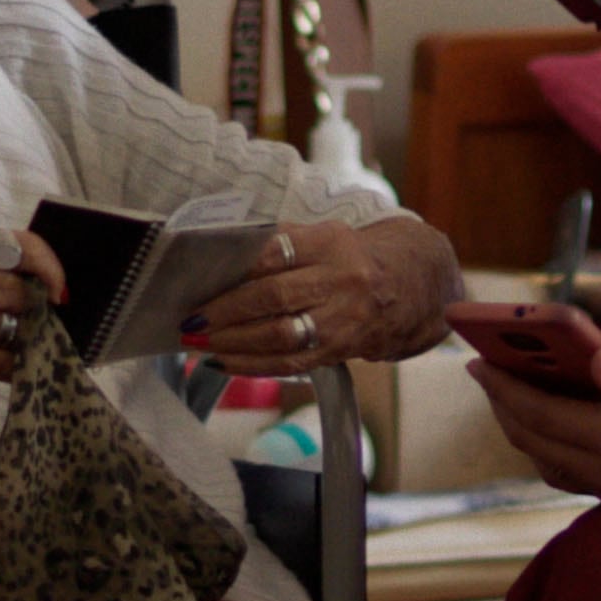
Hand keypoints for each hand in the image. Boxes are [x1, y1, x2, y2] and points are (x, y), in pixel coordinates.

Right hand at [0, 221, 66, 382]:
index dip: (50, 267)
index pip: (25, 246)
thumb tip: (19, 272)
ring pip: (18, 327)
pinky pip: (7, 360)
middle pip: (25, 292)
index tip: (58, 284)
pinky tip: (14, 366)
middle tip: (27, 318)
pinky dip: (16, 366)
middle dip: (29, 308)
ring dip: (17, 337)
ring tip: (1, 340)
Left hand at [186, 221, 418, 375]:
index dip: (235, 272)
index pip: (274, 253)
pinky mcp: (341, 349)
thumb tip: (222, 259)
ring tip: (200, 343)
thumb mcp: (324, 235)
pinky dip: (253, 364)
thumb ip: (281, 242)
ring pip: (281, 335)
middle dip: (226, 311)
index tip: (200, 282)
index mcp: (331, 242)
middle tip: (191, 319)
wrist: (409, 287)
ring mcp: (343, 319)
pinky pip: (292, 362)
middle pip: (274, 297)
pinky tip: (224, 361)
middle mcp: (341, 280)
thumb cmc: (351, 258)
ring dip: (234, 342)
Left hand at [469, 348, 600, 516]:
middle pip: (534, 440)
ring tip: (507, 394)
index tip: (479, 362)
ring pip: (545, 460)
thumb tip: (597, 361)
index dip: (505, 389)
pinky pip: (564, 473)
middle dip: (501, 405)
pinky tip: (547, 426)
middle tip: (483, 370)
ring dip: (518, 428)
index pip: (544, 415)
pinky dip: (542, 448)